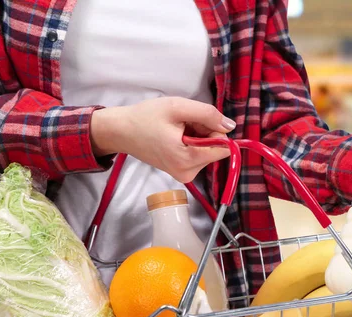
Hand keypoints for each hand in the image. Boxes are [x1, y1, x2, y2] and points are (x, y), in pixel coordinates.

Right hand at [90, 97, 235, 182]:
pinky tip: (174, 137)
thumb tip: (230, 126)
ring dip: (197, 137)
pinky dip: (191, 143)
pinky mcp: (181, 173)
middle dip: (204, 133)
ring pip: (207, 152)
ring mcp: (184, 175)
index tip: (196, 122)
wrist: (121, 131)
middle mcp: (188, 173)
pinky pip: (198, 156)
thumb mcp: (178, 107)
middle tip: (182, 123)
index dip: (215, 131)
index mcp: (187, 159)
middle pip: (215, 150)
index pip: (223, 148)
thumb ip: (208, 114)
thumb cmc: (145, 117)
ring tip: (175, 130)